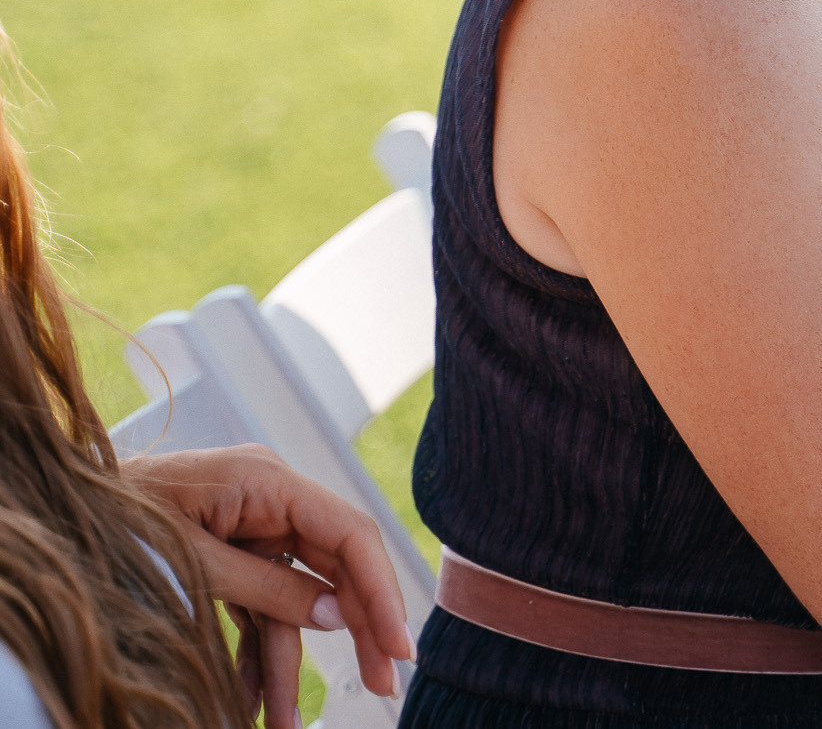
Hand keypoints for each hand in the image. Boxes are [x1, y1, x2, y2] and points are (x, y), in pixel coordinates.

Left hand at [123, 446, 414, 726]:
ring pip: (297, 598)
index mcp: (268, 481)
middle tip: (384, 684)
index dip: (381, 591)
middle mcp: (272, 499)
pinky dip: (256, 652)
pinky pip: (260, 605)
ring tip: (285, 722)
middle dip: (358, 631)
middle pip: (336, 568)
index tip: (398, 646)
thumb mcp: (190, 561)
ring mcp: (253, 526)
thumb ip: (266, 586)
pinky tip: (253, 698)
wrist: (59, 506)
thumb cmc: (114, 520)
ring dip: (292, 662)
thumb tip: (336, 616)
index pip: (349, 536)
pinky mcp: (234, 551)